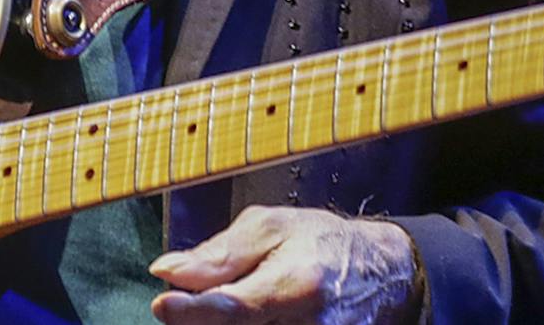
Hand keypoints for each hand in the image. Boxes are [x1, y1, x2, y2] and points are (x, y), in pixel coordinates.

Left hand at [149, 205, 422, 323]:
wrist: (382, 275)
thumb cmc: (323, 243)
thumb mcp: (272, 227)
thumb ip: (219, 253)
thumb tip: (167, 271)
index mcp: (298, 284)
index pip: (235, 307)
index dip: (192, 310)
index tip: (161, 303)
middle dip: (201, 318)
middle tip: (188, 301)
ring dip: (220, 322)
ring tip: (224, 302)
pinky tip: (247, 314)